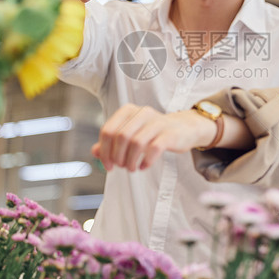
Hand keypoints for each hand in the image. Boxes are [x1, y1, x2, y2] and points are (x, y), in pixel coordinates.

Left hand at [92, 104, 216, 171]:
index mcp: (128, 111)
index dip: (104, 150)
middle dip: (117, 156)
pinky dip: (146, 160)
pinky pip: (154, 148)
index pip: (108, 130)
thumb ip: (112, 142)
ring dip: (130, 160)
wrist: (183, 128)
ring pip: (136, 143)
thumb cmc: (153, 132)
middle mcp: (142, 113)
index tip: (107, 165)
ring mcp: (157, 122)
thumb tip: (94, 152)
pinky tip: (144, 166)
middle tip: (121, 167)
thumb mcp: (131, 134)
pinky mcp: (169, 134)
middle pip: (121, 137)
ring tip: (132, 168)